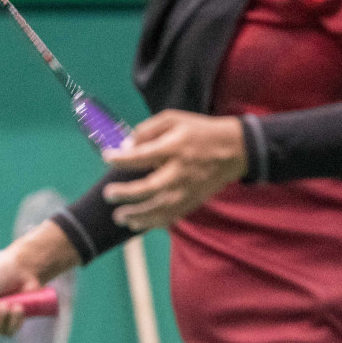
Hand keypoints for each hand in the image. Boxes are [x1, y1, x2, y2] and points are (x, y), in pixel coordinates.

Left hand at [102, 110, 247, 231]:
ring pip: (161, 208)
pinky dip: (154, 222)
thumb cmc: (199, 131)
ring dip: (138, 215)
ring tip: (120, 217)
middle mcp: (181, 171)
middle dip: (127, 194)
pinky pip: (172, 216)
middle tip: (108, 194)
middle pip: (150, 187)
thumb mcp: (173, 119)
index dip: (122, 158)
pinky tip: (139, 223)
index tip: (107, 157)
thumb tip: (125, 146)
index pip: (142, 155)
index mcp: (175, 147)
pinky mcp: (194, 200)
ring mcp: (189, 189)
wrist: (234, 149)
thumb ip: (147, 130)